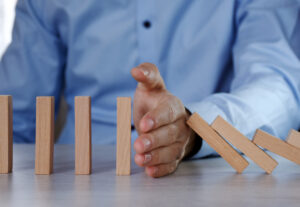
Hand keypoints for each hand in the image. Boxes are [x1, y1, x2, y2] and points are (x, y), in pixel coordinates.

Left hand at [131, 63, 196, 177]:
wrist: (169, 119)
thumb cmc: (156, 101)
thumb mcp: (151, 86)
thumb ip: (147, 75)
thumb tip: (135, 70)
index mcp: (173, 106)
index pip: (168, 112)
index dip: (157, 119)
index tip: (143, 124)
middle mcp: (180, 125)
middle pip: (170, 134)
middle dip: (154, 140)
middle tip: (138, 145)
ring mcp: (179, 142)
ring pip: (171, 151)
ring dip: (156, 157)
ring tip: (140, 160)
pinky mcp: (176, 156)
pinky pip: (171, 164)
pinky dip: (162, 169)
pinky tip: (149, 171)